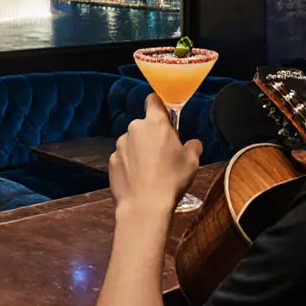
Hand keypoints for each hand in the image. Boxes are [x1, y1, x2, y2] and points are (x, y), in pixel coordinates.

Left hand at [109, 94, 202, 218]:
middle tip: (164, 153)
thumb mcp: (192, 161)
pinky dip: (130, 164)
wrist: (145, 205)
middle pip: (144, 125)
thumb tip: (193, 144)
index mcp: (155, 123)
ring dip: (140, 150)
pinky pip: (123, 158)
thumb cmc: (171, 180)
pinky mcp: (112, 161)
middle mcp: (135, 129)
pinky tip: (139, 179)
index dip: (160, 106)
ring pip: (133, 142)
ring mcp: (121, 145)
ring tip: (152, 171)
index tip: (165, 116)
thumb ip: (193, 146)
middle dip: (152, 135)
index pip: (154, 100)